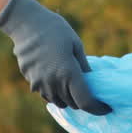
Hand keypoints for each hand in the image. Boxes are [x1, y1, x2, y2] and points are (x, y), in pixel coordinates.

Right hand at [0, 0, 110, 114]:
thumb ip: (84, 67)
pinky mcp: (30, 81)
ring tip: (71, 86)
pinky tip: (56, 79)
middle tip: (89, 92)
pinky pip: (46, 94)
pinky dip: (54, 92)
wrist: (26, 24)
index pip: (86, 102)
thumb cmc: (55, 30)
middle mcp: (54, 83)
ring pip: (58, 102)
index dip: (98, 108)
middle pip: (73, 104)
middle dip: (82, 101)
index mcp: (69, 74)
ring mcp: (40, 84)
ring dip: (67, 98)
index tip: (106, 108)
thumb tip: (91, 82)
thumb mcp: (76, 45)